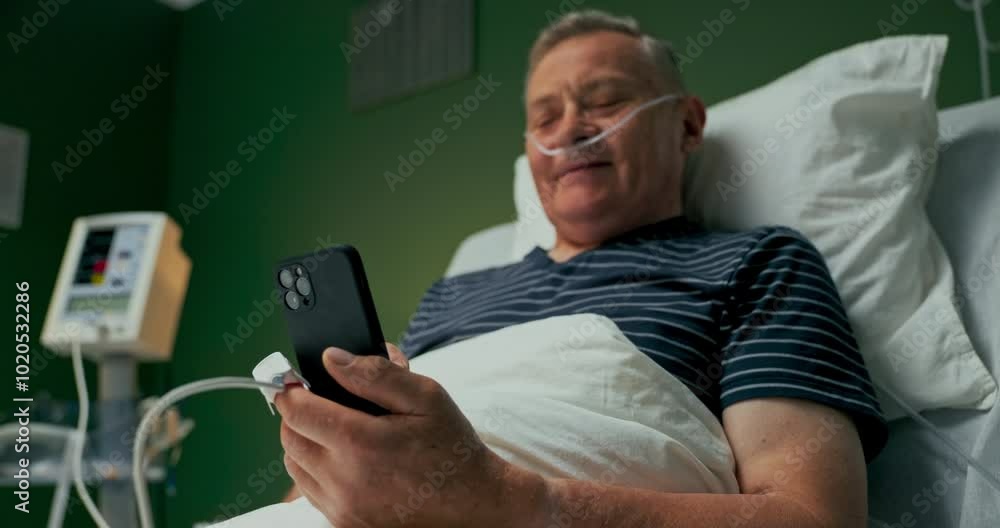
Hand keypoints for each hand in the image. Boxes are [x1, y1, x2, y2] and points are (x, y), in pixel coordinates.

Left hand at [274, 343, 530, 526]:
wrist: (473, 503)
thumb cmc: (452, 449)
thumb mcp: (426, 397)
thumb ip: (375, 373)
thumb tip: (331, 359)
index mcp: (361, 443)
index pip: (297, 411)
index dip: (292, 389)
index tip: (296, 379)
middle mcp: (344, 480)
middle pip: (290, 438)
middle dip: (296, 414)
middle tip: (316, 399)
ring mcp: (343, 507)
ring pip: (295, 466)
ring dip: (303, 441)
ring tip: (330, 427)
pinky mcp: (346, 523)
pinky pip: (311, 491)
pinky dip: (315, 470)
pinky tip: (342, 457)